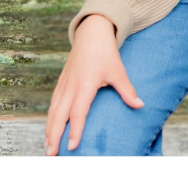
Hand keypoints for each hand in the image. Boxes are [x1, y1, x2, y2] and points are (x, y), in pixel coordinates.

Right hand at [45, 15, 141, 154]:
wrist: (91, 33)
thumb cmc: (105, 52)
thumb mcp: (118, 70)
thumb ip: (127, 90)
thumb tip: (140, 105)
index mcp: (85, 84)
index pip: (78, 112)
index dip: (75, 130)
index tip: (72, 146)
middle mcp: (71, 86)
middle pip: (59, 115)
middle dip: (54, 136)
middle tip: (51, 154)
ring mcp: (64, 84)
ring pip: (53, 111)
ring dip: (49, 130)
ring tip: (47, 147)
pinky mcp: (61, 83)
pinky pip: (53, 104)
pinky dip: (50, 118)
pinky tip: (49, 129)